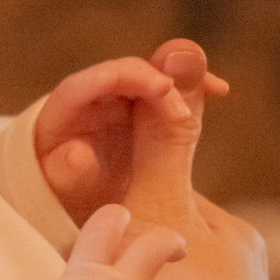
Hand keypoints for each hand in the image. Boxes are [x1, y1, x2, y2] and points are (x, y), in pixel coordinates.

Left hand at [34, 38, 228, 224]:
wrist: (90, 207)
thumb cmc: (72, 200)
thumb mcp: (72, 191)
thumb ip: (70, 173)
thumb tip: (76, 154)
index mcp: (61, 114)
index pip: (87, 83)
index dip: (124, 78)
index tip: (162, 88)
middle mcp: (87, 98)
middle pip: (123, 73)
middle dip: (157, 81)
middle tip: (187, 109)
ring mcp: (115, 100)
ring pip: (148, 77)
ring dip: (180, 80)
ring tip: (214, 89)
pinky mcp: (139, 108)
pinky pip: (165, 91)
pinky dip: (189, 90)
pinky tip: (218, 90)